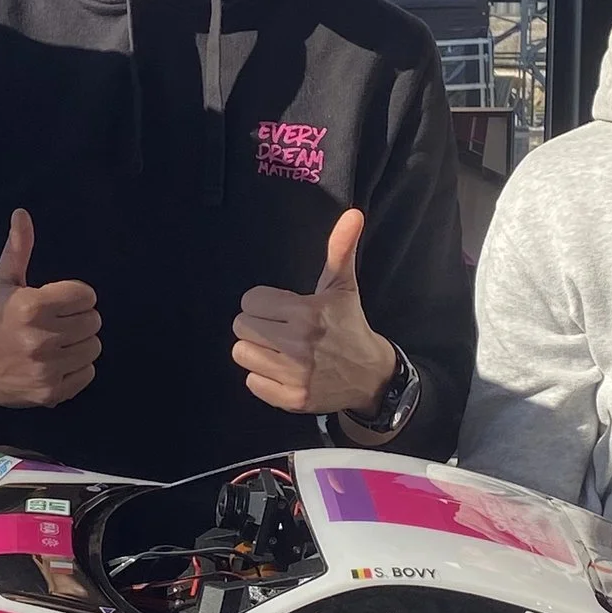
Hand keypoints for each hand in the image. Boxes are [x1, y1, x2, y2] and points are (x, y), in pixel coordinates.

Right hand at [0, 209, 101, 408]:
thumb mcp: (1, 281)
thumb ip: (18, 247)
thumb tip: (22, 212)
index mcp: (32, 306)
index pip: (86, 295)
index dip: (75, 296)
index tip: (58, 302)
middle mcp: (41, 338)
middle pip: (93, 322)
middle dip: (78, 319)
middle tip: (56, 323)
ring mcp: (46, 369)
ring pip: (93, 348)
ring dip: (79, 344)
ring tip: (56, 342)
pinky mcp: (49, 392)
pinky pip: (87, 374)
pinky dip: (76, 369)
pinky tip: (55, 363)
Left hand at [232, 208, 398, 418]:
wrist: (370, 375)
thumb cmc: (349, 326)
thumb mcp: (343, 287)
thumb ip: (340, 250)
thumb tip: (353, 213)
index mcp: (307, 312)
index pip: (249, 301)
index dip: (263, 304)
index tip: (282, 310)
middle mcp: (299, 344)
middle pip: (241, 327)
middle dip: (258, 326)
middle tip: (280, 330)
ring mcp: (295, 374)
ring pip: (241, 354)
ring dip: (257, 352)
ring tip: (280, 350)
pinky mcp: (292, 399)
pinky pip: (251, 382)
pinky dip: (264, 378)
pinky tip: (284, 372)